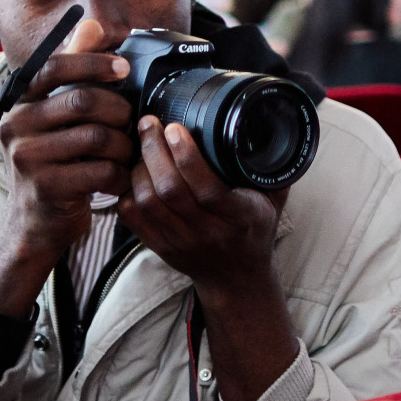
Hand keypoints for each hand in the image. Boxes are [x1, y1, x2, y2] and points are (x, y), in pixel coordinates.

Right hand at [0, 19, 133, 316]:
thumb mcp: (58, 115)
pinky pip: (99, 170)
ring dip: (123, 146)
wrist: (36, 222)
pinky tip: (118, 179)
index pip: (54, 66)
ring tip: (124, 155)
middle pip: (83, 102)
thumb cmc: (54, 163)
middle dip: (119, 111)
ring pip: (97, 137)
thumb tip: (92, 23)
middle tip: (130, 124)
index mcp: (20, 101)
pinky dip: (119, 175)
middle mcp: (16, 124)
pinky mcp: (45, 186)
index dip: (93, 63)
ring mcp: (27, 157)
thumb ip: (74, 70)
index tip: (124, 70)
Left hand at [117, 116, 297, 400]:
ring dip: (138, 168)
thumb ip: (271, 166)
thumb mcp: (274, 199)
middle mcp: (207, 232)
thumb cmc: (254, 230)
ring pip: (147, 201)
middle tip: (149, 123)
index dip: (187, 156)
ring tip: (141, 143)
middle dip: (154, 150)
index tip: (176, 127)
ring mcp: (179, 241)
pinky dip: (127, 189)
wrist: (236, 278)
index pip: (207, 189)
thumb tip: (267, 121)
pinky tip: (133, 170)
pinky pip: (132, 216)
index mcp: (239, 217)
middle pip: (170, 190)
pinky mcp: (158, 246)